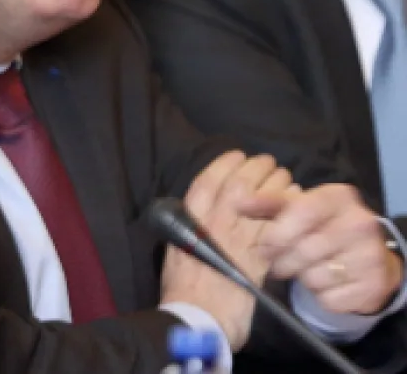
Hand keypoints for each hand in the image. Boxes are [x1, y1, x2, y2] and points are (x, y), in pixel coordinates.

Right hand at [160, 151, 294, 349]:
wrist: (196, 318)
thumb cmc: (182, 287)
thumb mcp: (177, 250)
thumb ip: (191, 229)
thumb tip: (204, 214)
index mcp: (189, 221)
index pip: (207, 181)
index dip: (224, 163)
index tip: (237, 155)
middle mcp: (213, 224)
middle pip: (238, 183)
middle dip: (256, 168)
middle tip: (267, 163)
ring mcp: (237, 239)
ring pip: (261, 199)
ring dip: (276, 183)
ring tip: (284, 178)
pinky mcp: (259, 257)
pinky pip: (279, 225)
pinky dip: (289, 209)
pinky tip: (296, 201)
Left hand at [239, 183, 403, 315]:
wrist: (367, 257)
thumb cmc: (321, 227)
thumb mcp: (298, 208)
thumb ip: (268, 204)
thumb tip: (239, 203)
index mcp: (338, 197)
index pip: (301, 212)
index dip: (277, 233)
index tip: (263, 247)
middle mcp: (360, 222)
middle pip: (304, 249)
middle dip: (283, 261)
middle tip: (280, 263)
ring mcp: (370, 255)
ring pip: (314, 276)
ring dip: (302, 278)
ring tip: (307, 268)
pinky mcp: (372, 285)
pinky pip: (329, 298)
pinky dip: (320, 295)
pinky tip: (327, 283)